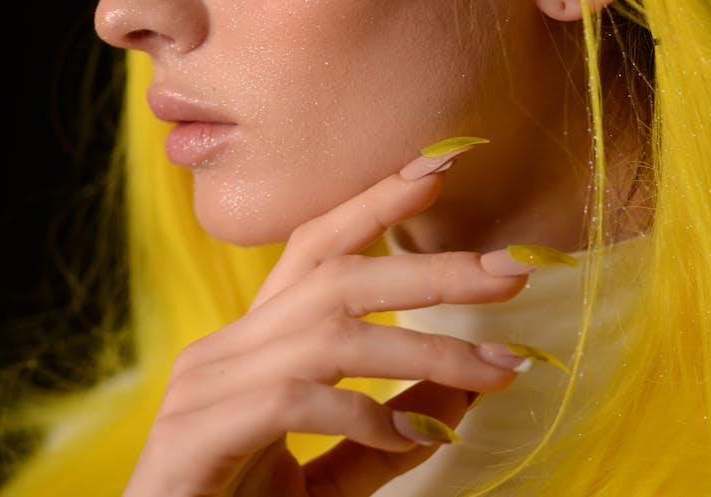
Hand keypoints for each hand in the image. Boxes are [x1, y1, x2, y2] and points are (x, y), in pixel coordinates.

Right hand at [121, 148, 533, 496]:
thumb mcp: (338, 463)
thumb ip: (392, 430)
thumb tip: (461, 389)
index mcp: (257, 341)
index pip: (316, 247)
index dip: (374, 203)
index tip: (439, 168)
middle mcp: (229, 346)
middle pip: (336, 278)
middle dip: (431, 271)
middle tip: (511, 271)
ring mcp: (208, 384)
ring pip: (331, 336)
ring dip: (424, 351)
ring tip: (497, 369)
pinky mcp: (199, 431)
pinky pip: (296, 400)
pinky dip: (367, 416)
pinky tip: (418, 439)